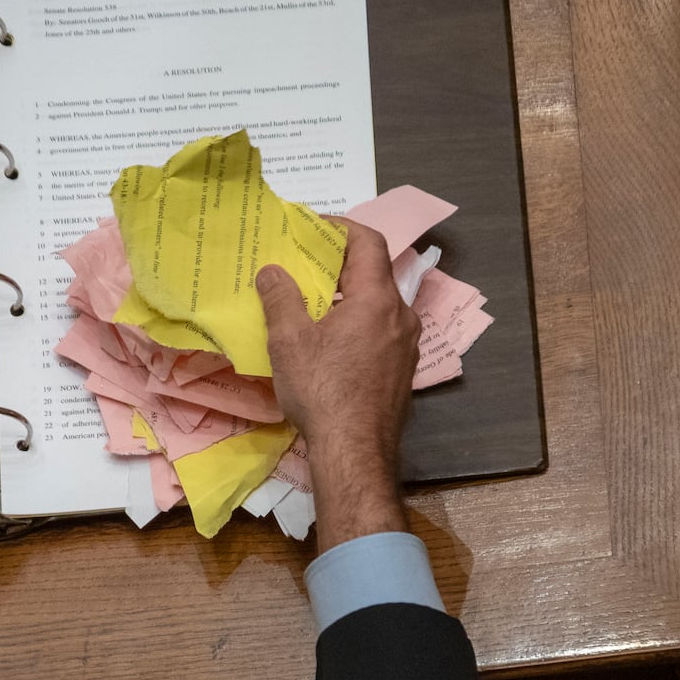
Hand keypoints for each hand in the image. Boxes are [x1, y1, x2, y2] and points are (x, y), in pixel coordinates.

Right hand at [257, 218, 420, 549]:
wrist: (355, 451)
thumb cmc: (322, 390)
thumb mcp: (289, 340)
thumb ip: (281, 297)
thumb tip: (273, 270)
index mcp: (377, 298)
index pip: (369, 242)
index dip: (343, 227)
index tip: (315, 229)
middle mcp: (402, 316)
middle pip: (375, 273)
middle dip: (341, 265)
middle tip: (306, 267)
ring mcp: (406, 347)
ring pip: (379, 306)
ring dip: (349, 298)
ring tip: (314, 305)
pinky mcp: (402, 373)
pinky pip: (381, 334)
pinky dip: (358, 326)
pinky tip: (331, 344)